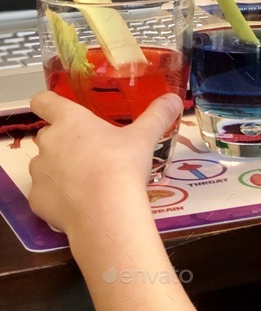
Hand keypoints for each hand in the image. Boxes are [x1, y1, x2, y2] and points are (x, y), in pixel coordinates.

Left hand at [28, 91, 182, 235]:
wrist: (106, 213)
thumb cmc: (122, 165)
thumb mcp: (144, 137)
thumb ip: (158, 114)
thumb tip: (174, 98)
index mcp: (70, 120)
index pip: (44, 100)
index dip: (47, 102)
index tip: (55, 107)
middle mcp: (48, 142)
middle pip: (47, 134)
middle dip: (62, 140)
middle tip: (88, 149)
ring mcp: (39, 173)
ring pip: (43, 164)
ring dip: (57, 168)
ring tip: (84, 179)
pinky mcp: (36, 200)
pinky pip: (43, 193)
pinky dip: (55, 196)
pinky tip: (77, 203)